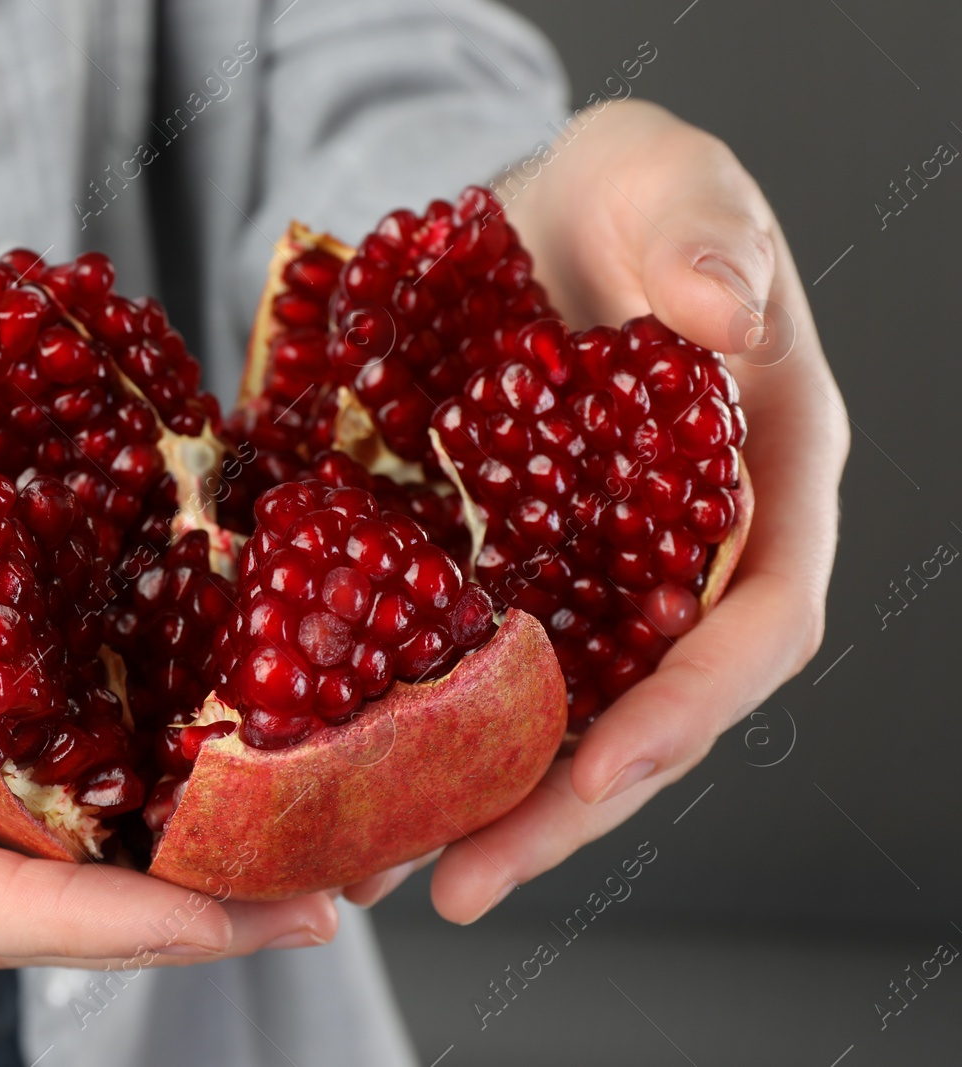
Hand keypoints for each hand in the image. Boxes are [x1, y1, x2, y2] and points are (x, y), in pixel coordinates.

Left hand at [345, 100, 849, 917]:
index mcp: (763, 480)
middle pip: (643, 713)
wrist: (521, 212)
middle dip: (556, 806)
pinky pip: (462, 664)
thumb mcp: (666, 174)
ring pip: (544, 714)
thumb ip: (708, 235)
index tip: (599, 775)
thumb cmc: (620, 190)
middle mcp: (679, 557)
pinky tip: (333, 769)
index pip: (757, 626)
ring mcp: (586, 577)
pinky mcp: (499, 573)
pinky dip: (409, 722)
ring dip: (466, 797)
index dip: (688, 712)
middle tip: (461, 882)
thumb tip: (725, 311)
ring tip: (372, 869)